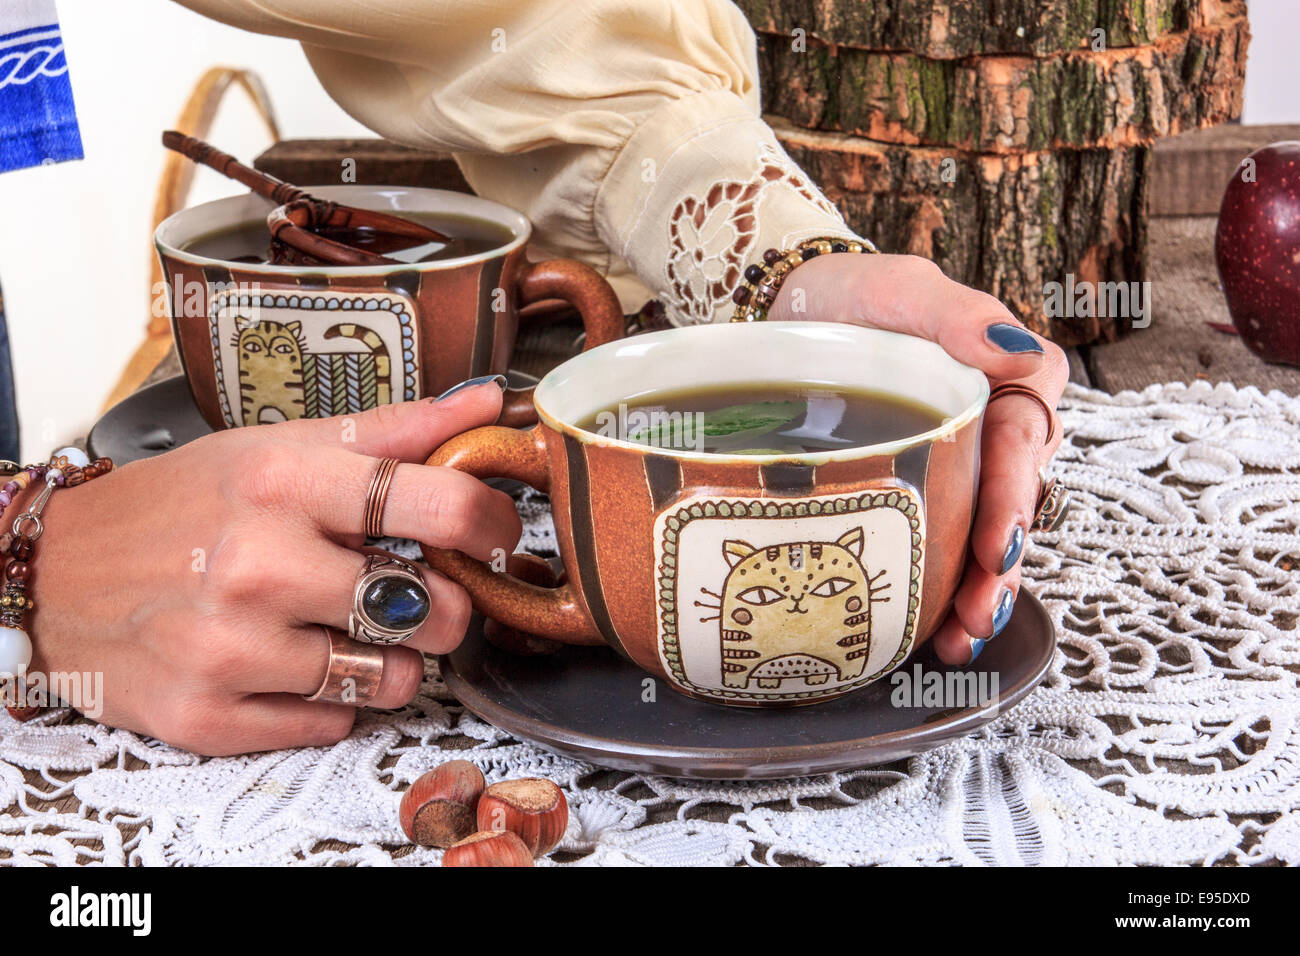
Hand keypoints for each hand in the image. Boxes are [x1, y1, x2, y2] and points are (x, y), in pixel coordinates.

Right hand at [21, 381, 519, 754]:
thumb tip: (484, 403)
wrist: (54, 576)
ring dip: (390, 660)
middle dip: (443, 609)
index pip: (438, 502)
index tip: (496, 534)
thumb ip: (390, 432)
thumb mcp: (276, 449)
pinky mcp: (208, 715)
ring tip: (350, 629)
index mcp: (284, 482)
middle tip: (415, 594)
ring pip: (390, 679)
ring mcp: (231, 647)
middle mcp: (258, 564)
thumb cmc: (179, 506)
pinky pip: (332, 723)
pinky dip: (331, 700)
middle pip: (433, 612)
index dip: (491, 523)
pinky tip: (296, 663)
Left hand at [769, 253, 1067, 665]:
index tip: (996, 543)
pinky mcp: (917, 493)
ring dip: (978, 594)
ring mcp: (955, 469)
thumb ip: (958, 315)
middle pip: (1012, 508)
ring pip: (981, 539)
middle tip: (980, 612)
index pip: (1024, 445)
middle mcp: (990, 433)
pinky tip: (930, 636)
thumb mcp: (905, 290)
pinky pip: (939, 548)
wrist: (793, 313)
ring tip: (961, 639)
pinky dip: (939, 595)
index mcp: (1005, 383)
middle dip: (1000, 569)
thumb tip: (1016, 350)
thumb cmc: (857, 296)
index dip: (1014, 499)